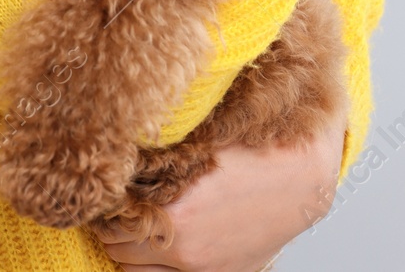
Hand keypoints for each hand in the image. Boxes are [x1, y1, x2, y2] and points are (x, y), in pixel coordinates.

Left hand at [88, 111, 346, 271]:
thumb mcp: (196, 145)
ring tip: (136, 219)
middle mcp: (185, 250)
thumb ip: (155, 156)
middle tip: (116, 199)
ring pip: (131, 269)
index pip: (109, 217)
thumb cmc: (251, 151)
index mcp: (176, 214)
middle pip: (115, 244)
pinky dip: (150, 265)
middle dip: (112, 221)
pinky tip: (155, 242)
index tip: (103, 184)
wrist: (301, 178)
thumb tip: (116, 148)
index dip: (104, 198)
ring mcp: (201, 269)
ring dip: (128, 247)